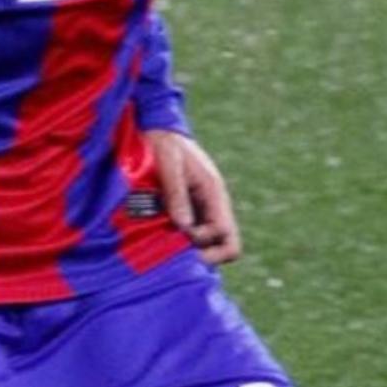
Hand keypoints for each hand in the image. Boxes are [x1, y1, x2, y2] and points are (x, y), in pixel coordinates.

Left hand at [145, 129, 241, 264]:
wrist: (160, 130)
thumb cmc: (165, 144)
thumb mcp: (169, 163)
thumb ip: (176, 193)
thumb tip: (184, 226)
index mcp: (214, 194)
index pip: (226, 236)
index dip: (205, 242)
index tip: (182, 235)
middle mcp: (214, 206)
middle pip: (226, 246)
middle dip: (206, 256)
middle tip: (178, 253)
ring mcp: (203, 210)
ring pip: (210, 244)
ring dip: (192, 249)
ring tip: (166, 245)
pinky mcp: (190, 211)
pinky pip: (194, 236)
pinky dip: (182, 242)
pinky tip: (161, 238)